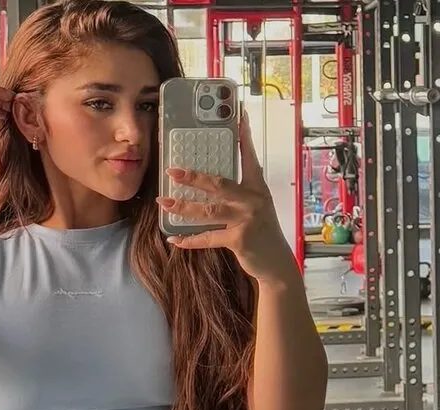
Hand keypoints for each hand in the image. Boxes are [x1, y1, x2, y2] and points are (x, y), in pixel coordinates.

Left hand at [156, 111, 296, 283]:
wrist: (276, 263)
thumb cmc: (263, 234)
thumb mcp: (257, 209)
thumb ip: (241, 194)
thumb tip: (214, 183)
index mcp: (257, 188)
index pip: (248, 157)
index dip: (243, 136)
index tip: (238, 115)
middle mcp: (252, 200)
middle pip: (218, 183)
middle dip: (193, 176)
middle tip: (172, 170)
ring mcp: (246, 219)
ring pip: (208, 209)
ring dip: (183, 207)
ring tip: (164, 202)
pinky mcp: (239, 239)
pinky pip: (208, 237)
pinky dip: (190, 240)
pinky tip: (175, 238)